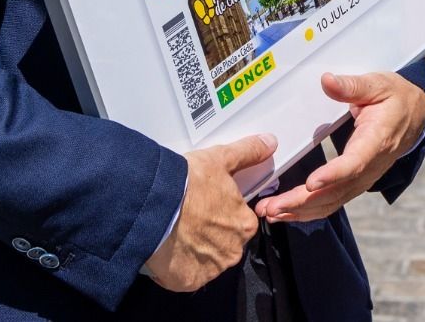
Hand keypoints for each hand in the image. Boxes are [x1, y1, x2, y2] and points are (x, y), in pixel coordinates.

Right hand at [143, 133, 275, 292]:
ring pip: (204, 261)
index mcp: (245, 225)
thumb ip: (248, 152)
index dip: (221, 212)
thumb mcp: (221, 159)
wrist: (154, 206)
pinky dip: (176, 265)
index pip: (239, 222)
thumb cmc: (188, 183)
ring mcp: (210, 270)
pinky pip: (184, 276)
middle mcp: (232, 252)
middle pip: (223, 244)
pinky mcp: (187, 281)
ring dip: (192, 250)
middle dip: (208, 233)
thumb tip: (269, 143)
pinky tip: (167, 247)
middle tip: (189, 216)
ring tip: (175, 230)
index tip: (205, 205)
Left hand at [254, 72, 424, 223]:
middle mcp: (370, 166)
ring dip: (300, 211)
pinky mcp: (355, 183)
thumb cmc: (394, 98)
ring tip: (270, 212)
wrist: (415, 117)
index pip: (354, 163)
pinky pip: (332, 202)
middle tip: (272, 207)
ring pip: (331, 202)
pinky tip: (286, 213)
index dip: (333, 175)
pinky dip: (308, 211)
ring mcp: (363, 178)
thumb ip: (352, 86)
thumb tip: (327, 81)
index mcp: (377, 140)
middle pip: (336, 191)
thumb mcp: (378, 85)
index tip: (310, 183)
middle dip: (302, 202)